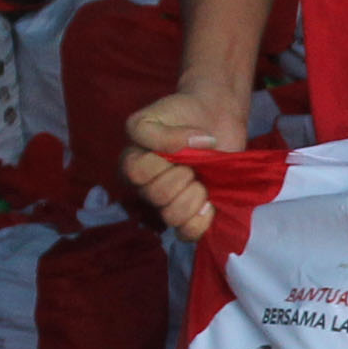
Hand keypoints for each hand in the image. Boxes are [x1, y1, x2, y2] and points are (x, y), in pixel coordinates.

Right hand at [120, 89, 240, 238]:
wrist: (213, 114)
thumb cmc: (181, 114)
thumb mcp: (156, 114)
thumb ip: (158, 134)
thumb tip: (187, 150)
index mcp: (134, 165)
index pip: (136, 174)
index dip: (159, 162)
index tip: (181, 147)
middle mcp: (149, 187)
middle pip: (155, 197)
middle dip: (180, 177)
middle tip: (192, 164)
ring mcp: (172, 202)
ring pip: (171, 217)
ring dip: (192, 197)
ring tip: (201, 182)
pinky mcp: (195, 213)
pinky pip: (189, 234)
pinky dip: (201, 221)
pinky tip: (209, 203)